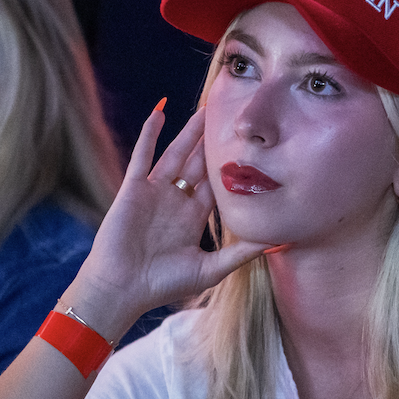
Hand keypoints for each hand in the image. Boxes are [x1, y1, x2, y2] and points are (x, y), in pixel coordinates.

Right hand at [62, 103, 270, 337]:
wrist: (122, 289)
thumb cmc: (163, 284)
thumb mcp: (210, 269)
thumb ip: (240, 253)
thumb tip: (277, 241)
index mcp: (193, 217)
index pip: (217, 185)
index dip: (233, 167)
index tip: (252, 148)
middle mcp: (176, 200)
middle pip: (199, 165)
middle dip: (213, 143)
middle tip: (231, 117)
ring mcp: (154, 192)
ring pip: (176, 154)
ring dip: (189, 133)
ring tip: (204, 109)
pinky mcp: (134, 188)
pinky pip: (143, 155)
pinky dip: (150, 133)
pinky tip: (160, 111)